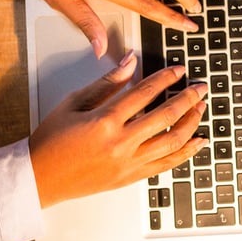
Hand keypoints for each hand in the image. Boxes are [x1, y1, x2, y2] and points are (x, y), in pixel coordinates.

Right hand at [29, 52, 207, 207]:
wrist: (40, 177)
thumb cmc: (52, 140)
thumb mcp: (75, 103)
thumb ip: (107, 83)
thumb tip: (130, 63)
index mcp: (105, 121)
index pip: (145, 93)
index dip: (166, 78)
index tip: (179, 70)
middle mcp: (120, 144)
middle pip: (165, 116)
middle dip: (188, 99)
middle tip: (201, 88)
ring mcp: (128, 163)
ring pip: (172, 142)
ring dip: (191, 123)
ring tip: (201, 109)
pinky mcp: (130, 178)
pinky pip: (166, 165)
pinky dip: (186, 153)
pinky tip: (197, 141)